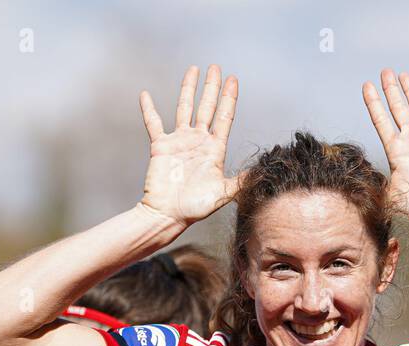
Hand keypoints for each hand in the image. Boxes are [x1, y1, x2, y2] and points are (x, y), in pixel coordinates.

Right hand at [138, 65, 242, 227]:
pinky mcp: (161, 146)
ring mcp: (179, 142)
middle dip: (212, 87)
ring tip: (193, 69)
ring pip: (184, 108)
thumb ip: (241, 181)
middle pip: (207, 107)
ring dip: (188, 89)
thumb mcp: (223, 194)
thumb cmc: (194, 208)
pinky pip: (153, 123)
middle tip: (216, 67)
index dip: (229, 98)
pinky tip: (145, 94)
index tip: (233, 80)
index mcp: (214, 149)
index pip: (224, 117)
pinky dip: (148, 109)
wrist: (168, 215)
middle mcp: (198, 142)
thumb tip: (262, 173)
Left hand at [364, 70, 408, 222]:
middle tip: (384, 72)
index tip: (366, 86)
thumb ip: (377, 186)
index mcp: (397, 151)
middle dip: (390, 91)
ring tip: (403, 74)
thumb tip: (357, 188)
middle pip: (398, 110)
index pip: (381, 122)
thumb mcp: (392, 196)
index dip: (374, 103)